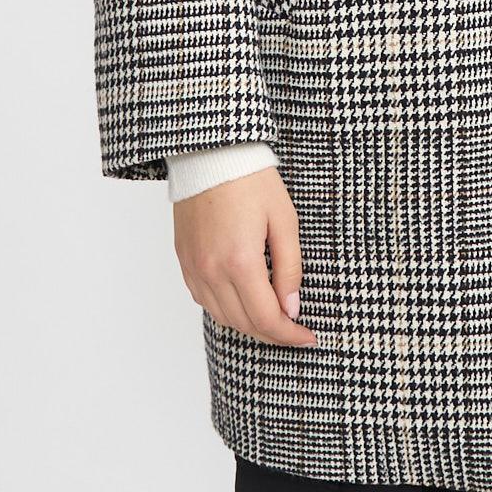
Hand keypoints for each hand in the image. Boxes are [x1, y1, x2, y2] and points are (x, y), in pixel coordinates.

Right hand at [172, 166, 319, 344]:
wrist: (210, 154)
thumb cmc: (251, 180)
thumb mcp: (285, 221)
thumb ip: (290, 268)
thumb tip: (291, 308)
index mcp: (240, 261)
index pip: (266, 318)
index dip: (290, 335)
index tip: (308, 337)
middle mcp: (211, 270)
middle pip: (244, 324)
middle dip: (273, 335)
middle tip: (295, 332)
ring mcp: (193, 267)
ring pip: (222, 317)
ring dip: (249, 325)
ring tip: (273, 320)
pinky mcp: (183, 260)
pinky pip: (204, 300)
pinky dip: (226, 310)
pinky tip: (243, 303)